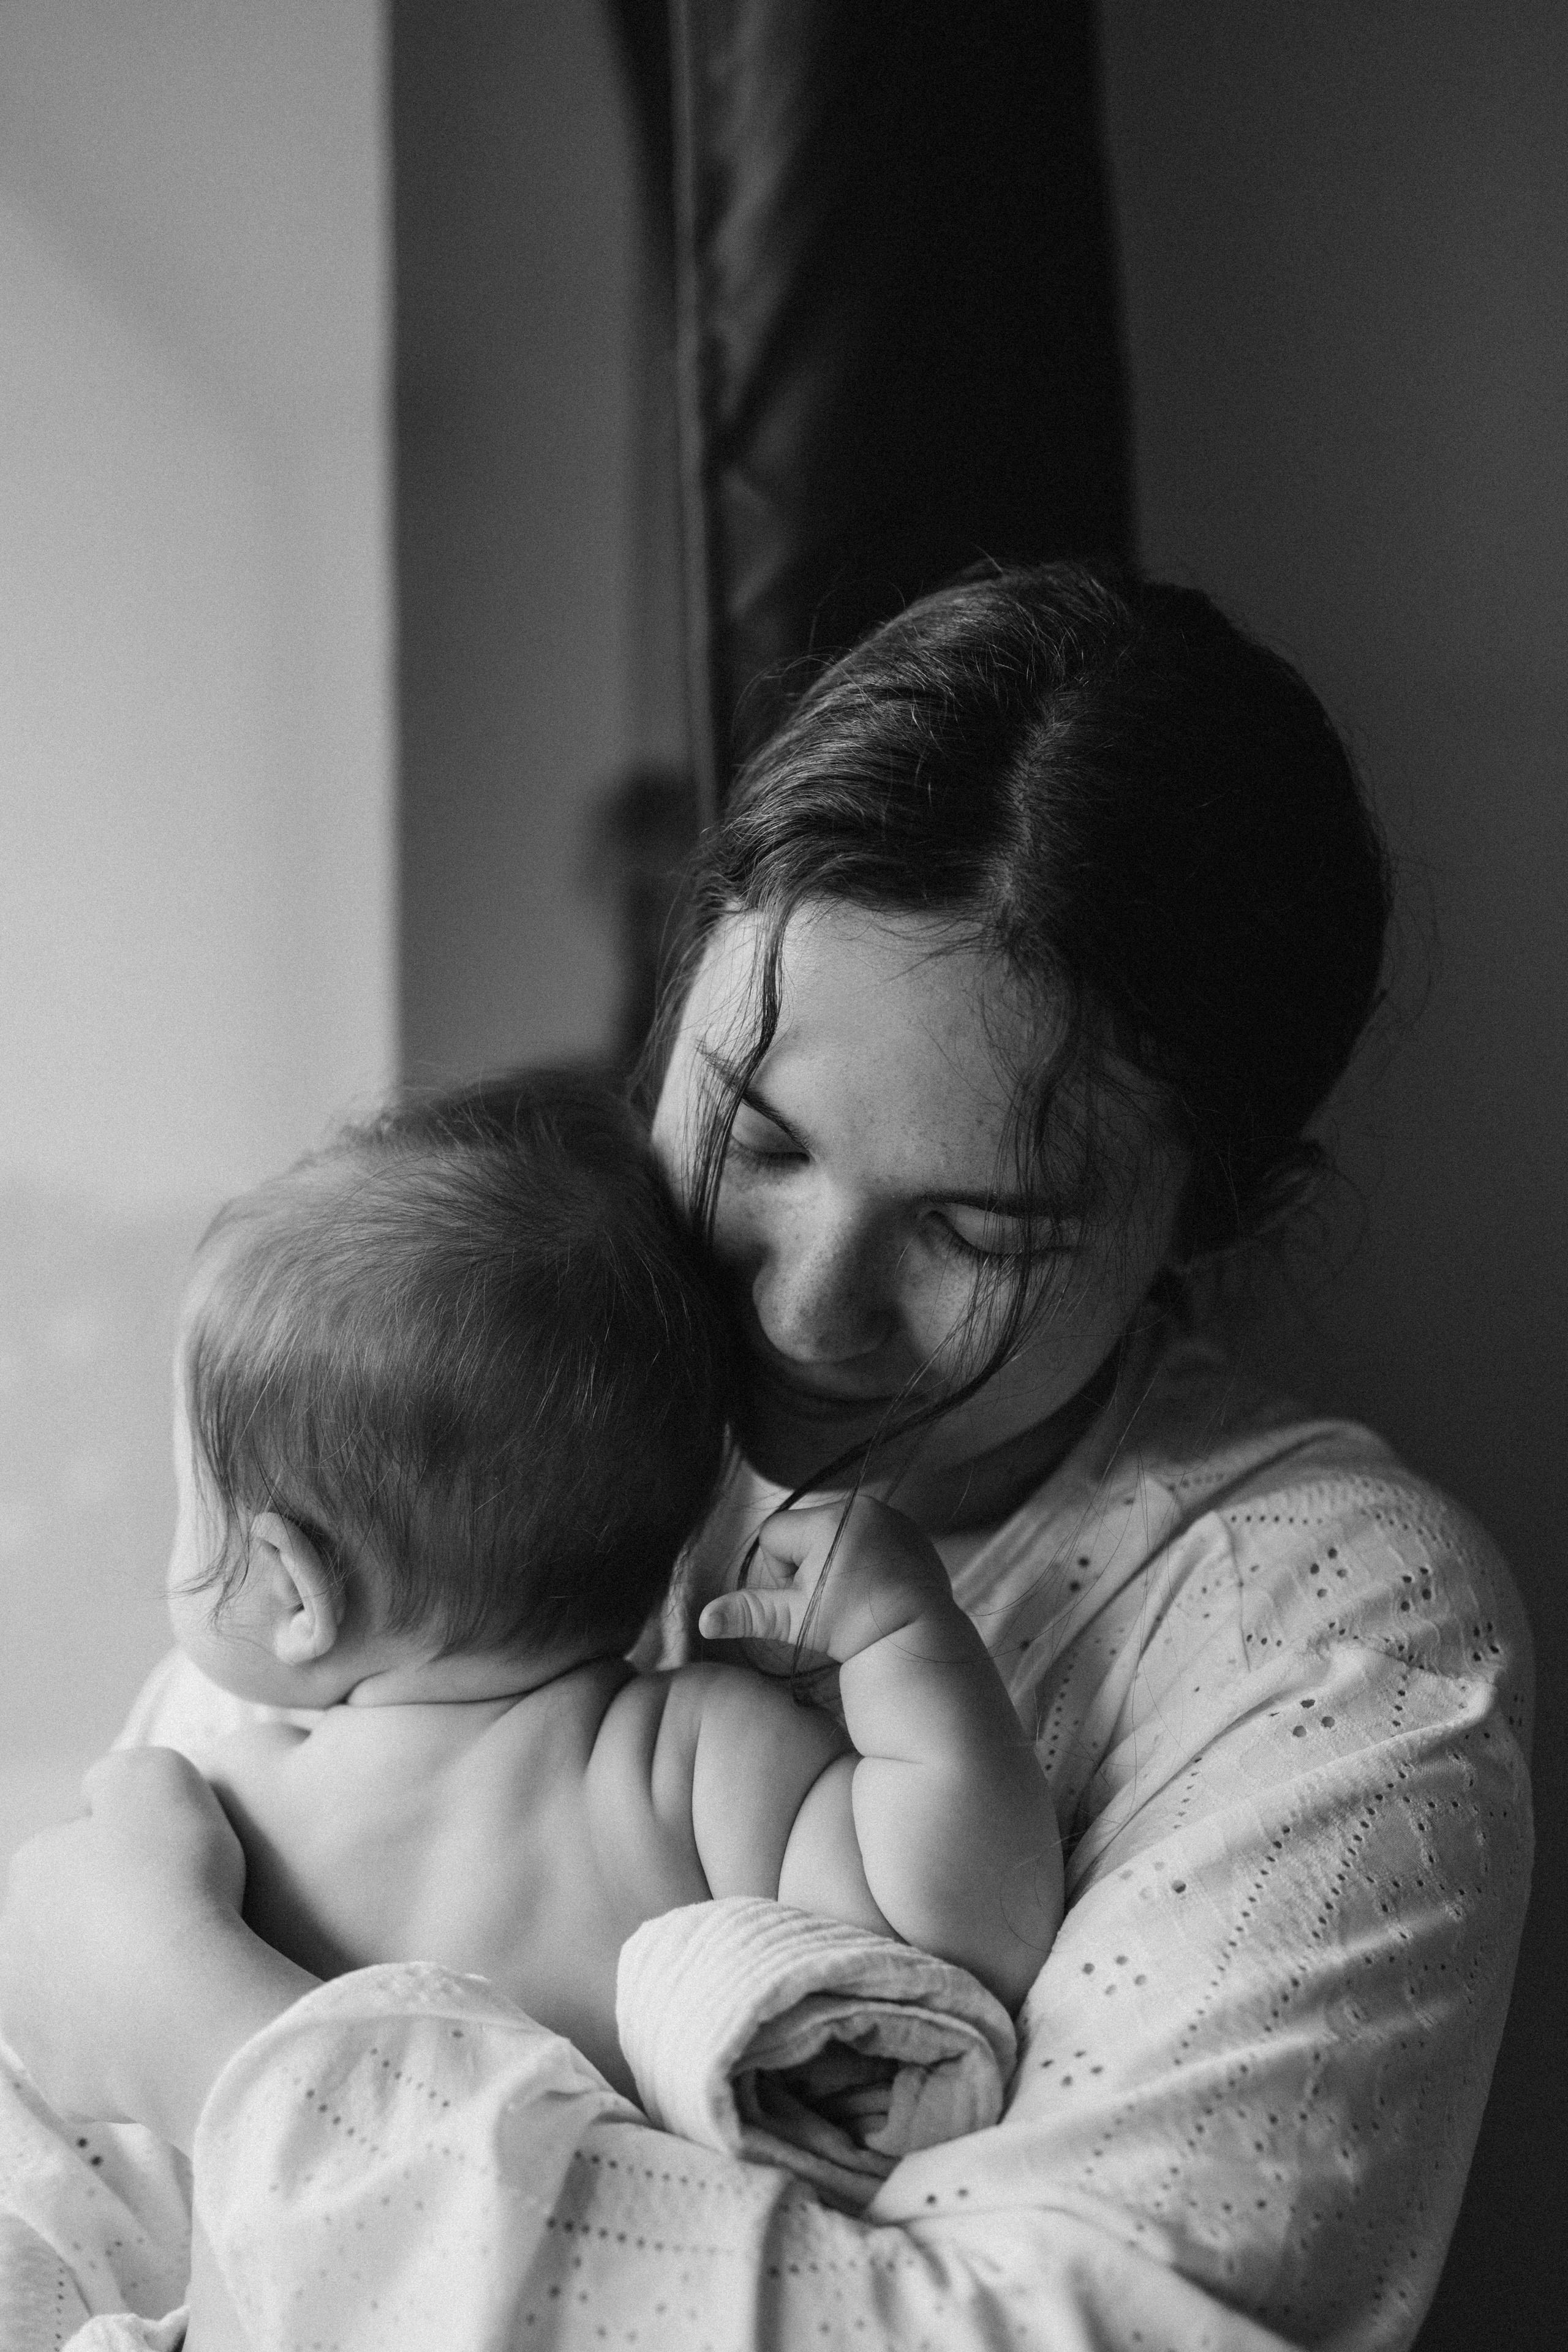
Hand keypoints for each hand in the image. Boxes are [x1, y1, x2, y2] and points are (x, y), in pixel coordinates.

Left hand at [0, 1747, 309, 2148]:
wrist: (189, 2004)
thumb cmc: (174, 1880)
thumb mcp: (153, 1775)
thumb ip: (116, 1775)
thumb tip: (101, 1800)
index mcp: (27, 1872)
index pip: (77, 1847)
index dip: (136, 1846)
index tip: (180, 1858)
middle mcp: (10, 1949)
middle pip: (72, 1921)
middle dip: (115, 1916)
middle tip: (184, 1913)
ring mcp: (30, 2024)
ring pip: (77, 1988)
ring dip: (117, 1979)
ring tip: (184, 1971)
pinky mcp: (62, 2082)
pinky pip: (101, 2051)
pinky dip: (132, 2037)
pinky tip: (175, 2020)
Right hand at [698, 1493, 956, 1664]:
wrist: (918, 1639)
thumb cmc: (852, 1630)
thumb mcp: (795, 1620)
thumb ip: (749, 1612)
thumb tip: (703, 1620)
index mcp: (828, 1521)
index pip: (775, 1534)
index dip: (781, 1571)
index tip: (809, 1598)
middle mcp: (860, 1507)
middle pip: (806, 1530)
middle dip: (809, 1562)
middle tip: (833, 1598)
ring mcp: (889, 1516)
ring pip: (837, 1531)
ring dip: (836, 1558)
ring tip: (855, 1592)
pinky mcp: (910, 1529)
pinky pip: (870, 1532)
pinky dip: (866, 1555)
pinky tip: (876, 1585)